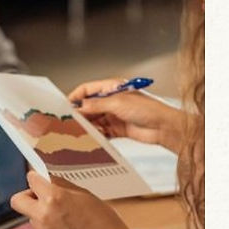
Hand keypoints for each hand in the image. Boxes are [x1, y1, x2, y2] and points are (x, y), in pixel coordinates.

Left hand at [10, 171, 147, 228]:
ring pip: (31, 216)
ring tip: (65, 219)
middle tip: (40, 198)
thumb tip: (48, 179)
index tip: (38, 179)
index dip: (36, 178)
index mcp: (54, 197)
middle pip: (17, 200)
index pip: (31, 180)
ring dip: (41, 214)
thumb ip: (62, 186)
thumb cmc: (102, 221)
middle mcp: (43, 214)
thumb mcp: (84, 194)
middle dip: (26, 196)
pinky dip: (49, 228)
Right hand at [69, 78, 187, 153]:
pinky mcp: (118, 129)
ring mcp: (114, 115)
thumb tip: (79, 107)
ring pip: (94, 120)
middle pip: (88, 107)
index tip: (65, 107)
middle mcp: (111, 101)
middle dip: (79, 115)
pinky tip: (91, 139)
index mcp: (111, 88)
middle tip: (69, 123)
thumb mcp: (117, 103)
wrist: (164, 127)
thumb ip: (96, 106)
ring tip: (80, 133)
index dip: (75, 97)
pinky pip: (101, 132)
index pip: (86, 90)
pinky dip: (96, 135)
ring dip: (87, 126)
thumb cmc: (148, 109)